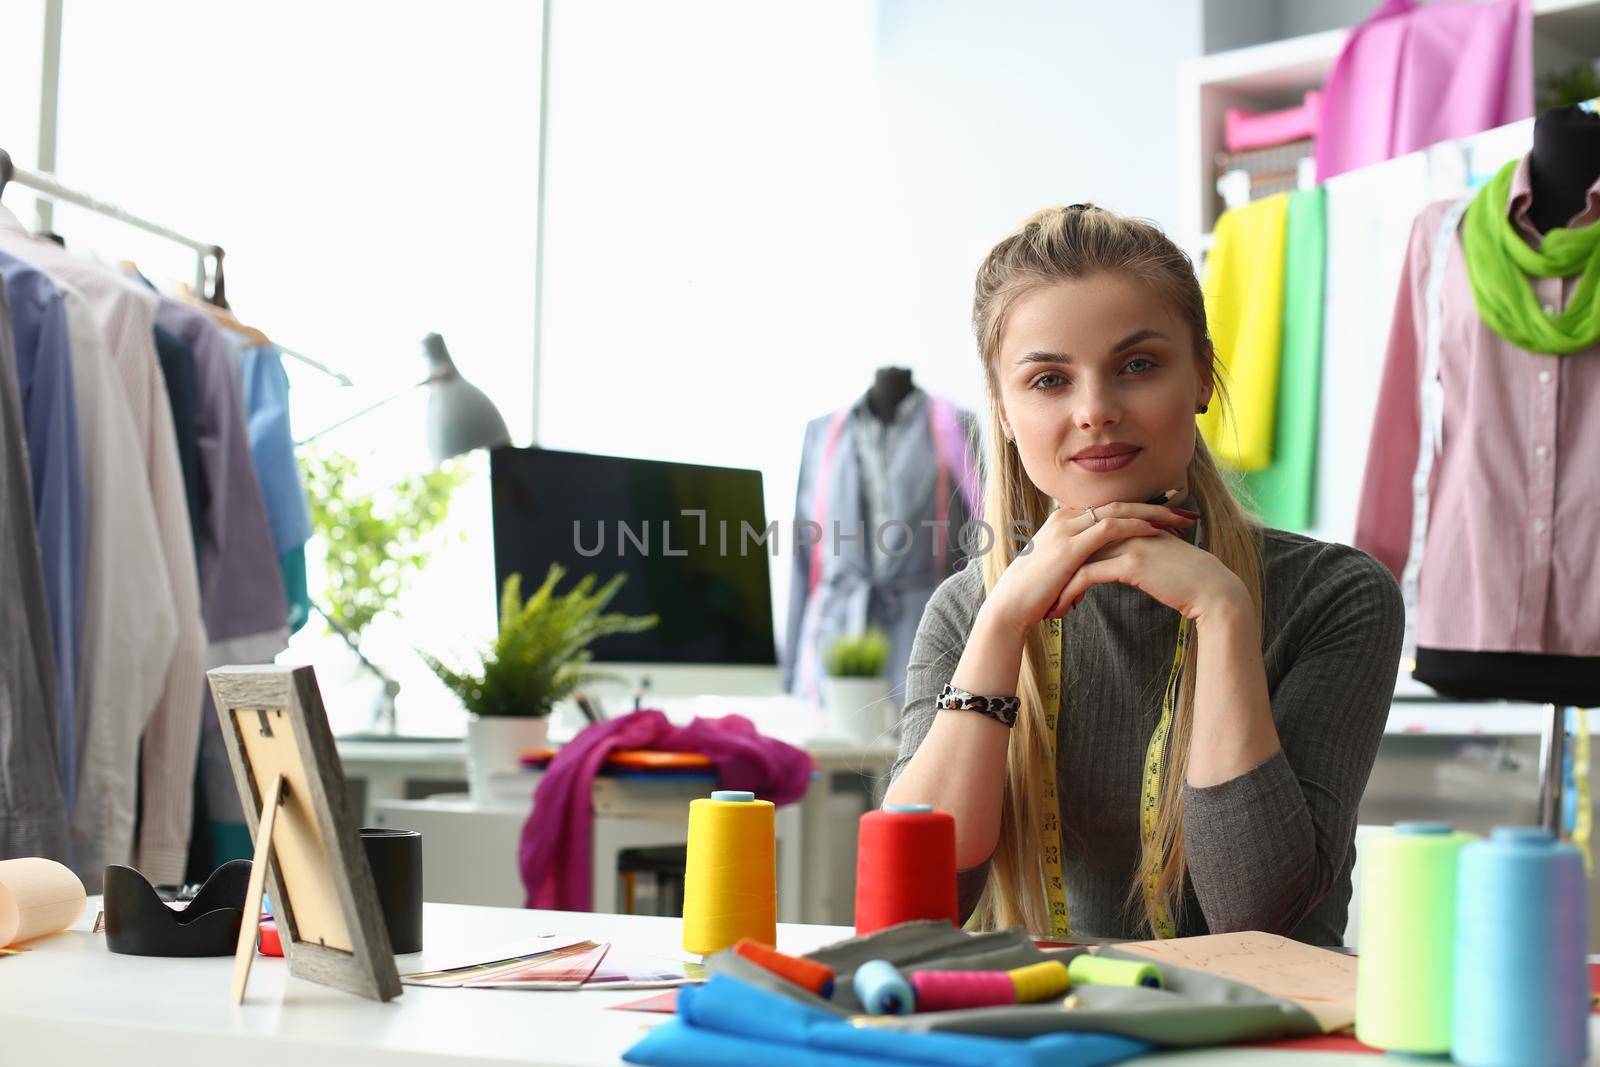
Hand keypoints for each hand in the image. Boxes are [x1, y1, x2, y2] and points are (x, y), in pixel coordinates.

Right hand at [981, 500, 1197, 637]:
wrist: (1009, 607)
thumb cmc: (1033, 595)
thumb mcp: (1057, 571)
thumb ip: (1077, 562)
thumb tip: (1096, 569)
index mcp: (1062, 521)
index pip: (1108, 508)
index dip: (1139, 510)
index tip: (1167, 516)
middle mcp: (1064, 518)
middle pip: (1118, 504)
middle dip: (1154, 506)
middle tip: (1183, 511)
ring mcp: (1067, 529)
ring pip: (1118, 511)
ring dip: (1152, 513)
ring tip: (1179, 519)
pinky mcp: (1070, 546)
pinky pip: (1109, 528)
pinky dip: (1135, 527)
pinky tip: (1156, 531)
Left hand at [1043, 522, 1248, 624]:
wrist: (1214, 590)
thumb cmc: (1185, 580)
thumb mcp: (1155, 560)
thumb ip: (1132, 553)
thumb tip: (1110, 563)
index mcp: (1129, 525)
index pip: (1085, 536)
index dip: (1066, 558)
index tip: (1053, 580)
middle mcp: (1126, 528)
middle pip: (1077, 544)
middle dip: (1056, 571)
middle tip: (1043, 593)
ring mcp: (1128, 542)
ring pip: (1078, 559)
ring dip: (1059, 584)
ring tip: (1050, 607)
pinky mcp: (1131, 562)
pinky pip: (1088, 575)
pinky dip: (1072, 592)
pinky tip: (1066, 609)